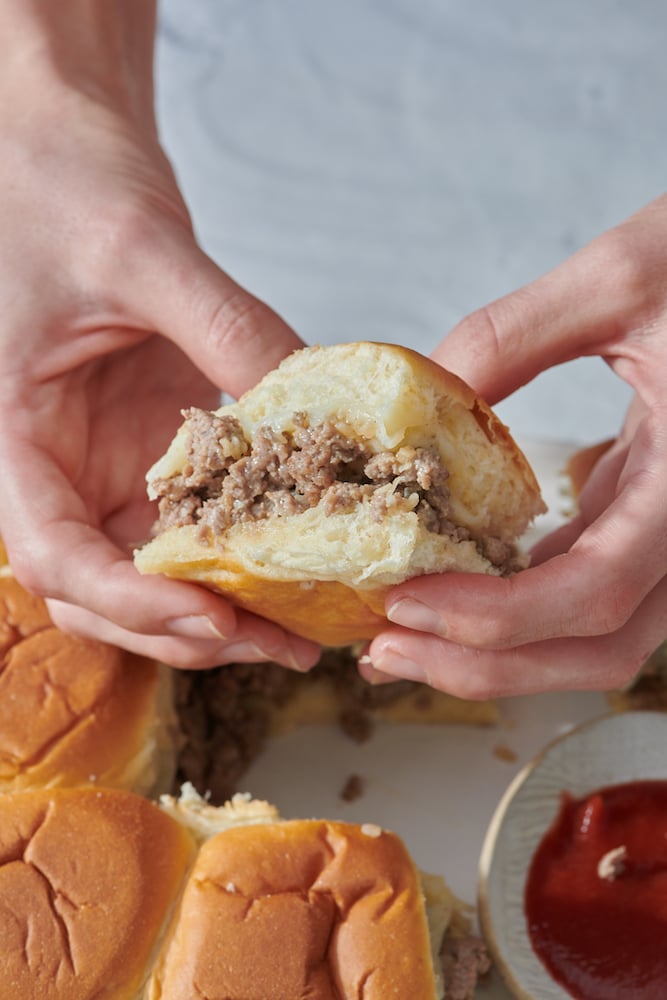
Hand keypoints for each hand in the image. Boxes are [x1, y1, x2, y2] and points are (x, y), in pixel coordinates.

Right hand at [0, 6, 318, 671]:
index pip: (47, 551)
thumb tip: (314, 395)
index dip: (123, 600)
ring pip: (142, 576)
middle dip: (180, 630)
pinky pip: (187, 527)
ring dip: (211, 614)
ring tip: (295, 630)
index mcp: (13, 433)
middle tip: (274, 643)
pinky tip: (293, 568)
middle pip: (98, 591)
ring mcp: (101, 468)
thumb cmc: (67, 189)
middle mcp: (53, 468)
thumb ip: (224, 325)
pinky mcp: (147, 455)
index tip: (206, 613)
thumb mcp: (143, 252)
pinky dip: (233, 560)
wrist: (69, 157)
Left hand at [361, 194, 666, 696]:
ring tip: (404, 633)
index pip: (598, 590)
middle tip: (386, 651)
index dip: (497, 616)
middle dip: (485, 663)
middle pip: (597, 647)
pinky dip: (521, 604)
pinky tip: (456, 583)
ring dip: (499, 648)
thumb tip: (421, 393)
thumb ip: (514, 335)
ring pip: (596, 636)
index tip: (406, 603)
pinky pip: (589, 587)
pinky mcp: (652, 519)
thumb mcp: (620, 276)